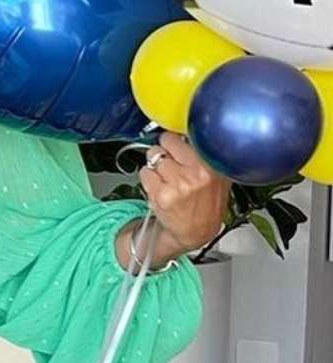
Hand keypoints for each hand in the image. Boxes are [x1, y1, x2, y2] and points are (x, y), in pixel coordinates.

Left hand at [140, 132, 229, 255]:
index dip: (178, 139)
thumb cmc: (205, 204)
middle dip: (165, 150)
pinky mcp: (162, 195)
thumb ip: (205, 154)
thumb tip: (188, 131)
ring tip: (168, 180)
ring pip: (152, 156)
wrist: (195, 232)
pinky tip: (160, 189)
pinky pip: (144, 173)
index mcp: (213, 165)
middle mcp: (197, 173)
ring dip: (155, 166)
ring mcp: (179, 184)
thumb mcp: (217, 177)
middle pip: (166, 141)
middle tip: (171, 163)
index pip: (187, 135)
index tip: (176, 142)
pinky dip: (148, 179)